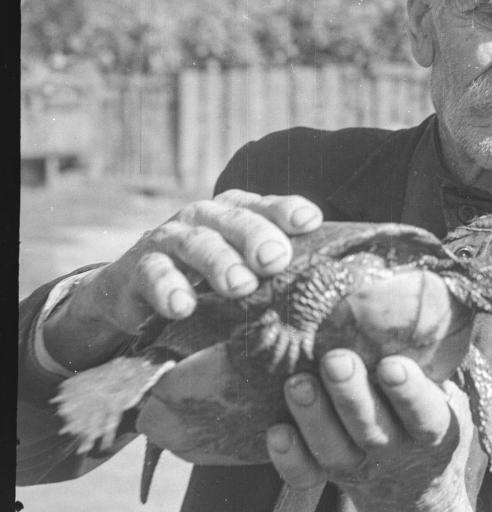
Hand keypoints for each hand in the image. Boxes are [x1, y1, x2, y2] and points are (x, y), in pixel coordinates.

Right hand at [43, 189, 322, 369]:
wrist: (134, 290)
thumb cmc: (206, 277)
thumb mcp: (242, 268)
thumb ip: (280, 268)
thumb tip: (337, 282)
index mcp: (235, 213)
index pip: (265, 206)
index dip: (287, 210)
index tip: (310, 221)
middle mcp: (204, 218)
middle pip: (233, 219)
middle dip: (256, 236)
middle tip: (276, 258)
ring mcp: (170, 240)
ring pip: (196, 242)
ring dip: (218, 262)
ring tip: (239, 285)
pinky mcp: (138, 269)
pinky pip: (153, 274)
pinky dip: (167, 288)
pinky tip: (182, 306)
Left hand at [266, 350, 487, 511]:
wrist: (413, 484)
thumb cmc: (425, 408)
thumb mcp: (443, 385)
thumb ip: (429, 351)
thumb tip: (414, 288)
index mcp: (433, 427)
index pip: (425, 413)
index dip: (408, 392)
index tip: (390, 364)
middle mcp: (395, 449)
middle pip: (373, 430)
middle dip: (351, 394)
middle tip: (335, 360)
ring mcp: (359, 466)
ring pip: (334, 449)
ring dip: (314, 416)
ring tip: (297, 383)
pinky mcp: (327, 475)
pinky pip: (306, 476)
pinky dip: (290, 457)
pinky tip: (277, 432)